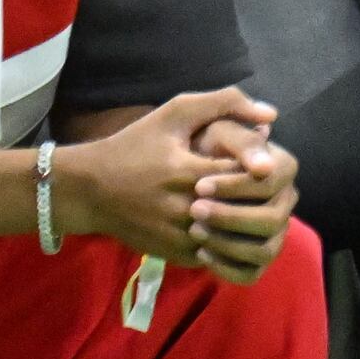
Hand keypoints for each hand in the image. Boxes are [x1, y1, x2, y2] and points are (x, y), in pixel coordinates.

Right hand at [56, 91, 295, 279]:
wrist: (88, 190)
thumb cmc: (135, 145)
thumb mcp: (174, 113)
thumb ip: (224, 104)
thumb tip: (271, 116)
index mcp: (186, 172)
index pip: (246, 174)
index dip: (258, 167)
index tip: (258, 161)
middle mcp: (182, 208)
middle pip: (243, 207)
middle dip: (255, 195)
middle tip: (263, 185)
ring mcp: (178, 236)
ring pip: (233, 235)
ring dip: (245, 220)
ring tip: (250, 203)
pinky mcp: (175, 254)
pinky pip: (218, 253)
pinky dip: (228, 239)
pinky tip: (229, 221)